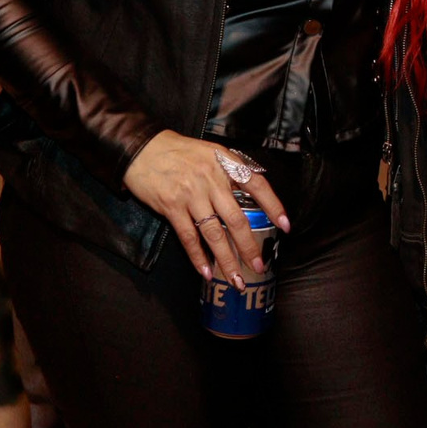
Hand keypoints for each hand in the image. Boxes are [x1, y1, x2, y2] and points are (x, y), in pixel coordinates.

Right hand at [122, 131, 290, 288]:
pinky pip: (189, 237)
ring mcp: (191, 194)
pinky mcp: (172, 207)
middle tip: (259, 266)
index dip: (273, 206)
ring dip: (226, 260)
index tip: (285, 226)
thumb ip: (228, 171)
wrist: (142, 149)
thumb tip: (249, 196)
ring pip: (214, 233)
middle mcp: (211, 179)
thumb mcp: (210, 152)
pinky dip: (198, 257)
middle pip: (237, 219)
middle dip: (249, 247)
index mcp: (225, 163)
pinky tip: (205, 271)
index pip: (257, 185)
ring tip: (235, 278)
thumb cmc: (178, 151)